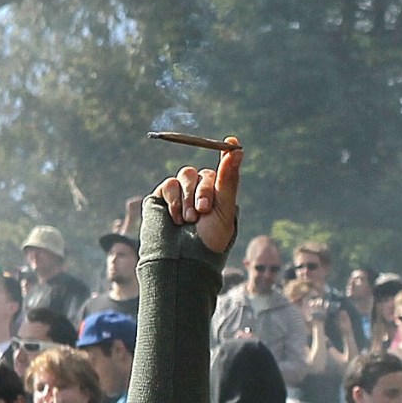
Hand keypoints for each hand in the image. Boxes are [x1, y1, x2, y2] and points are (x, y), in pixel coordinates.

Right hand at [158, 142, 242, 256]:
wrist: (184, 261)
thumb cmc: (210, 240)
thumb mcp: (225, 209)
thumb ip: (228, 178)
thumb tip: (238, 147)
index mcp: (220, 196)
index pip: (224, 169)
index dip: (227, 154)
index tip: (231, 141)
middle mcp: (201, 192)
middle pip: (204, 173)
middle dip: (204, 191)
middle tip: (203, 211)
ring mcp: (182, 195)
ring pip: (186, 175)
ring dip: (189, 196)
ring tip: (189, 219)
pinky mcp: (163, 199)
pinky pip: (169, 185)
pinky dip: (174, 199)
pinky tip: (176, 218)